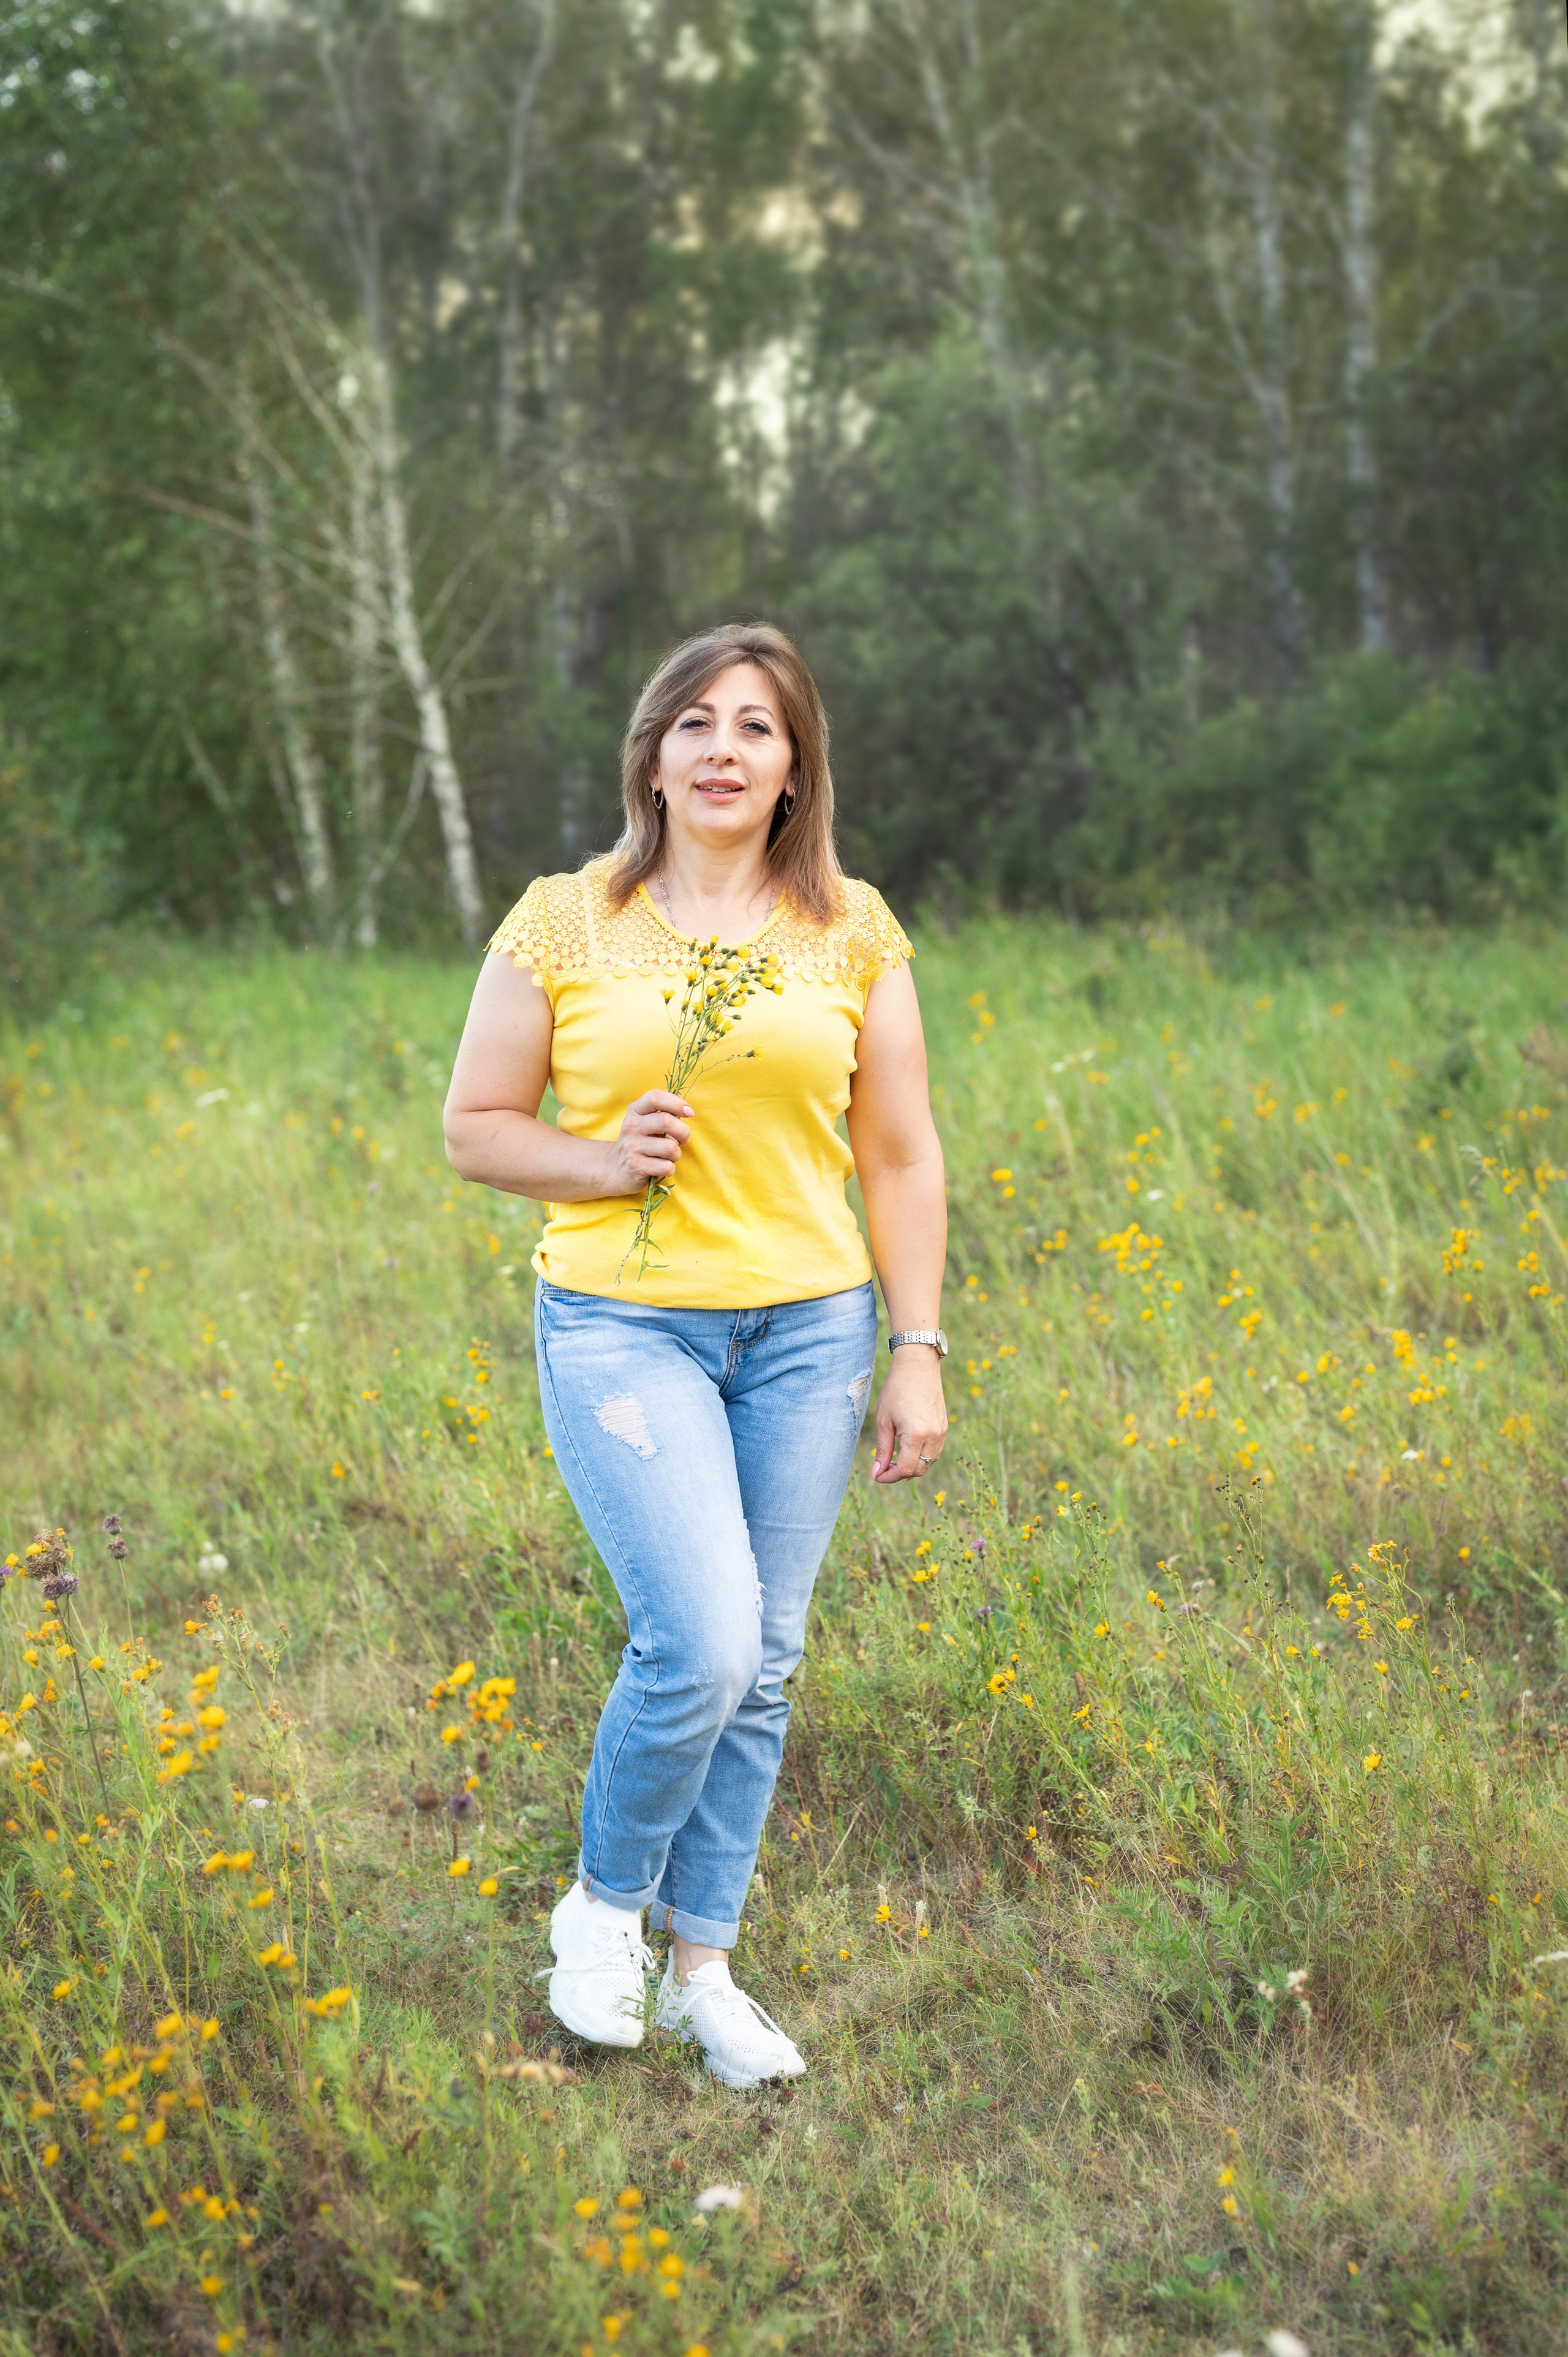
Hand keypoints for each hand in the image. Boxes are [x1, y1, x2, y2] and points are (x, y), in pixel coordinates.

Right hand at [601, 1090, 694, 1196]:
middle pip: (667, 1121)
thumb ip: (664, 1109)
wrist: (615, 1168)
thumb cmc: (640, 1141)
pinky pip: (667, 1166)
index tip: (689, 1112)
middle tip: (682, 1139)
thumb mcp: (646, 1121)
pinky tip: (660, 1166)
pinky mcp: (636, 1166)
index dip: (676, 1102)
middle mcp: (631, 1126)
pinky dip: (670, 1168)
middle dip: (684, 1132)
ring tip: (668, 1155)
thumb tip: (680, 1093)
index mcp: (635, 1111)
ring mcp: (632, 1147)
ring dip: (676, 1154)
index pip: (655, 1097)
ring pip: (670, 1147)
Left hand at [870, 1346, 946, 1482]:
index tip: (877, 1476)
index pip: (904, 1469)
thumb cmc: (897, 1389)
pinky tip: (908, 1450)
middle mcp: (933, 1436)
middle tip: (883, 1469)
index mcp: (916, 1435)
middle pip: (918, 1470)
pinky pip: (935, 1452)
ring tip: (894, 1460)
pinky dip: (922, 1457)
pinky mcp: (944, 1427)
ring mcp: (942, 1432)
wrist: (918, 1366)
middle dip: (899, 1474)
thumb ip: (882, 1449)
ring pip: (929, 1463)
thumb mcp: (884, 1420)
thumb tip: (877, 1473)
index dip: (889, 1477)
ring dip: (912, 1467)